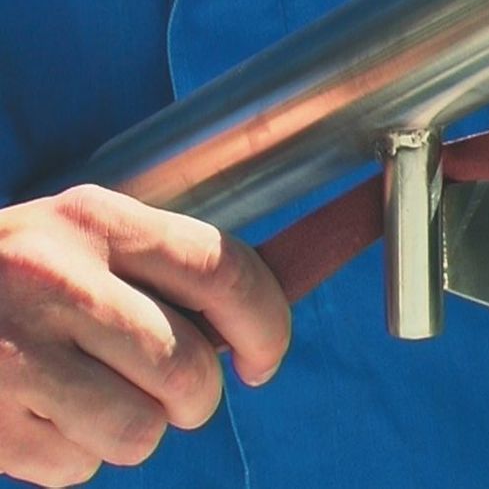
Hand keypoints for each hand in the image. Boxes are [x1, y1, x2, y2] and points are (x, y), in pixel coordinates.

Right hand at [0, 185, 289, 486]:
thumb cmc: (18, 279)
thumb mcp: (85, 243)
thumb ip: (162, 274)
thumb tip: (247, 332)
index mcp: (98, 221)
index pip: (224, 270)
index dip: (267, 324)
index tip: (262, 359)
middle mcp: (58, 276)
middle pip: (191, 368)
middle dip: (197, 397)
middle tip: (171, 391)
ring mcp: (14, 350)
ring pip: (142, 430)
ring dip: (133, 429)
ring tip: (87, 396)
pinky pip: (78, 468)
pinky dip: (73, 454)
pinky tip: (36, 414)